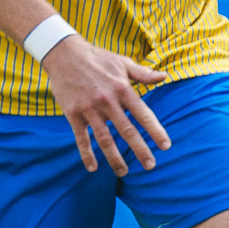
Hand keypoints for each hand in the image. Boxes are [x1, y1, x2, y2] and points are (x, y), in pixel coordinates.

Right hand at [42, 34, 173, 174]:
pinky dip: (86, 154)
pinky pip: (81, 138)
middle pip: (127, 131)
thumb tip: (165, 76)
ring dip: (115, 158)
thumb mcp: (123, 62)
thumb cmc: (98, 58)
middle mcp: (108, 102)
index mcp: (123, 89)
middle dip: (140, 150)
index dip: (155, 131)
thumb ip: (143, 74)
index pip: (143, 115)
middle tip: (151, 166)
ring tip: (124, 172)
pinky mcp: (73, 114)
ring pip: (104, 139)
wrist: (63, 54)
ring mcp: (89, 109)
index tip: (165, 146)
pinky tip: (93, 168)